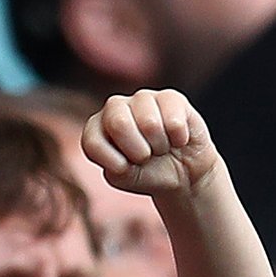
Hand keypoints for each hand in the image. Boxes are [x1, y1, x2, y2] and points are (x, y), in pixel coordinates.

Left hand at [80, 86, 220, 197]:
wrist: (183, 172)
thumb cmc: (148, 173)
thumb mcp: (128, 179)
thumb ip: (118, 169)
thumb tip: (125, 154)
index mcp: (96, 128)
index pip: (92, 142)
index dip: (112, 162)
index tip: (126, 169)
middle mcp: (115, 107)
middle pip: (119, 123)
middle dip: (138, 151)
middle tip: (146, 157)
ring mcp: (142, 98)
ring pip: (150, 123)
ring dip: (160, 146)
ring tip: (161, 147)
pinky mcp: (170, 97)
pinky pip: (174, 121)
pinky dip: (179, 139)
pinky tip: (178, 138)